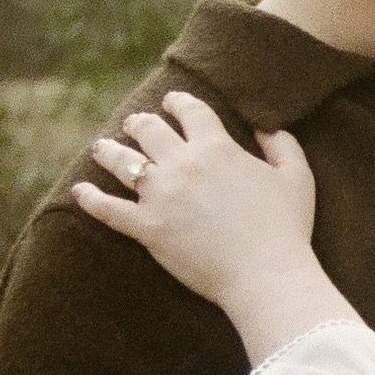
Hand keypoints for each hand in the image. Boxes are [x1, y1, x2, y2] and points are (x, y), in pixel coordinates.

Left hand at [72, 91, 318, 312]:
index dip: (178, 102)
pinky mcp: (147, 228)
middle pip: (150, 131)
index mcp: (217, 148)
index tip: (171, 101)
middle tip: (135, 122)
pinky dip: (90, 200)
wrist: (266, 274)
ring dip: (109, 151)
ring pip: (123, 163)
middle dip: (140, 122)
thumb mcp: (297, 177)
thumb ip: (282, 145)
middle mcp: (183, 164)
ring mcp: (161, 196)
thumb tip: (267, 127)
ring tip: (100, 147)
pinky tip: (78, 192)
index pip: (191, 112)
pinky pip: (108, 210)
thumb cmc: (286, 227)